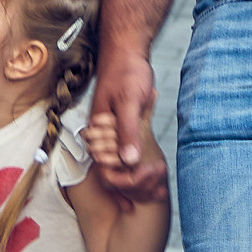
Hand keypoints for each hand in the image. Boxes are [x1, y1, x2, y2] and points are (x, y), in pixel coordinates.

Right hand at [85, 43, 167, 199]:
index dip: (122, 184)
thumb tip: (129, 161)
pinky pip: (126, 151)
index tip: (139, 193)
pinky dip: (137, 164)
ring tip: (153, 193)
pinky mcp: (121, 126)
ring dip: (134, 180)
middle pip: (111, 171)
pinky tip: (149, 174)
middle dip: (130, 187)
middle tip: (146, 200)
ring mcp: (110, 130)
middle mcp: (101, 134)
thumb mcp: (129, 102)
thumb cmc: (126, 72)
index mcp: (98, 130)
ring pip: (119, 164)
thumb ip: (128, 131)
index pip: (105, 168)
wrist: (127, 51)